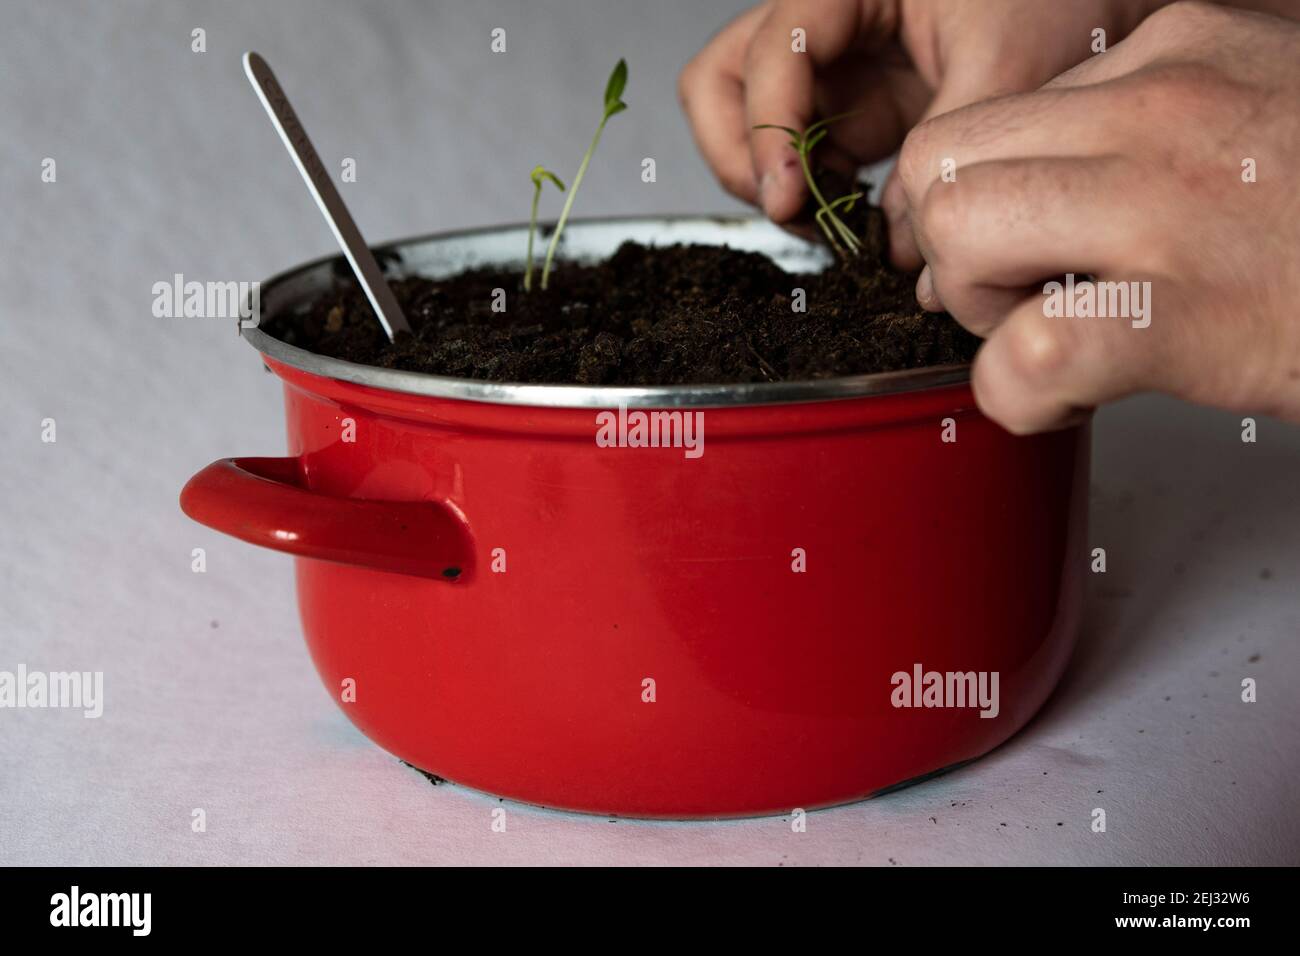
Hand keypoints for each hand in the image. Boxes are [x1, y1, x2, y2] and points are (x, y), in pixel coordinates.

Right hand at [678, 0, 1161, 260]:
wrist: (1107, 4)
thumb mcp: (1012, 59)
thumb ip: (944, 147)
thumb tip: (893, 238)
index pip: (767, 52)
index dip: (766, 128)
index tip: (787, 195)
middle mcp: (829, 26)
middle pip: (720, 85)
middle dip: (742, 155)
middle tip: (789, 208)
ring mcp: (841, 74)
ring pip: (752, 128)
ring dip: (775, 184)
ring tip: (826, 223)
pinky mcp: (866, 116)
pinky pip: (811, 163)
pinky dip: (821, 200)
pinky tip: (860, 223)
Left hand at [894, 1, 1299, 432]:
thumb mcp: (1258, 114)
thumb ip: (1149, 129)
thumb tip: (1046, 182)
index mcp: (1175, 55)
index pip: (983, 118)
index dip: (973, 199)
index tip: (1017, 250)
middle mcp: (1161, 108)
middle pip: (941, 166)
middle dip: (953, 248)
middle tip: (1017, 297)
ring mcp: (1172, 207)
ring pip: (958, 236)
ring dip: (977, 311)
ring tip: (1047, 336)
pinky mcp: (1189, 315)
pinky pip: (1027, 356)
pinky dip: (1018, 395)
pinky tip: (1067, 399)